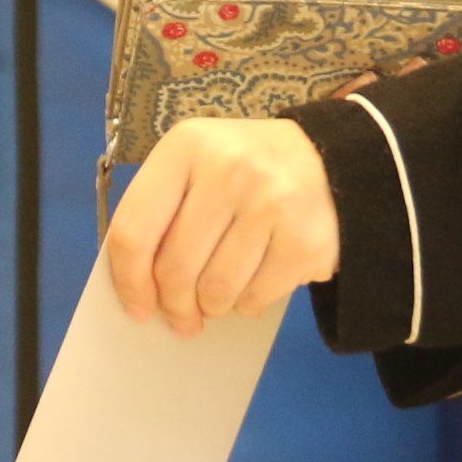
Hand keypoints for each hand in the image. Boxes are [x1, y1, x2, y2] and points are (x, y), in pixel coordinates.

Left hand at [104, 117, 340, 335]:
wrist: (332, 161)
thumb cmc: (246, 171)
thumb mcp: (196, 166)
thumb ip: (159, 213)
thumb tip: (137, 289)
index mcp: (187, 146)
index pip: (134, 230)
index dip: (128, 280)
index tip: (137, 307)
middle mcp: (228, 168)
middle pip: (174, 269)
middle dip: (174, 304)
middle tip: (182, 315)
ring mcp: (270, 203)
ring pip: (215, 291)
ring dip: (212, 306)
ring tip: (220, 293)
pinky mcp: (303, 240)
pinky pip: (255, 299)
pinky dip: (248, 304)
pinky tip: (255, 281)